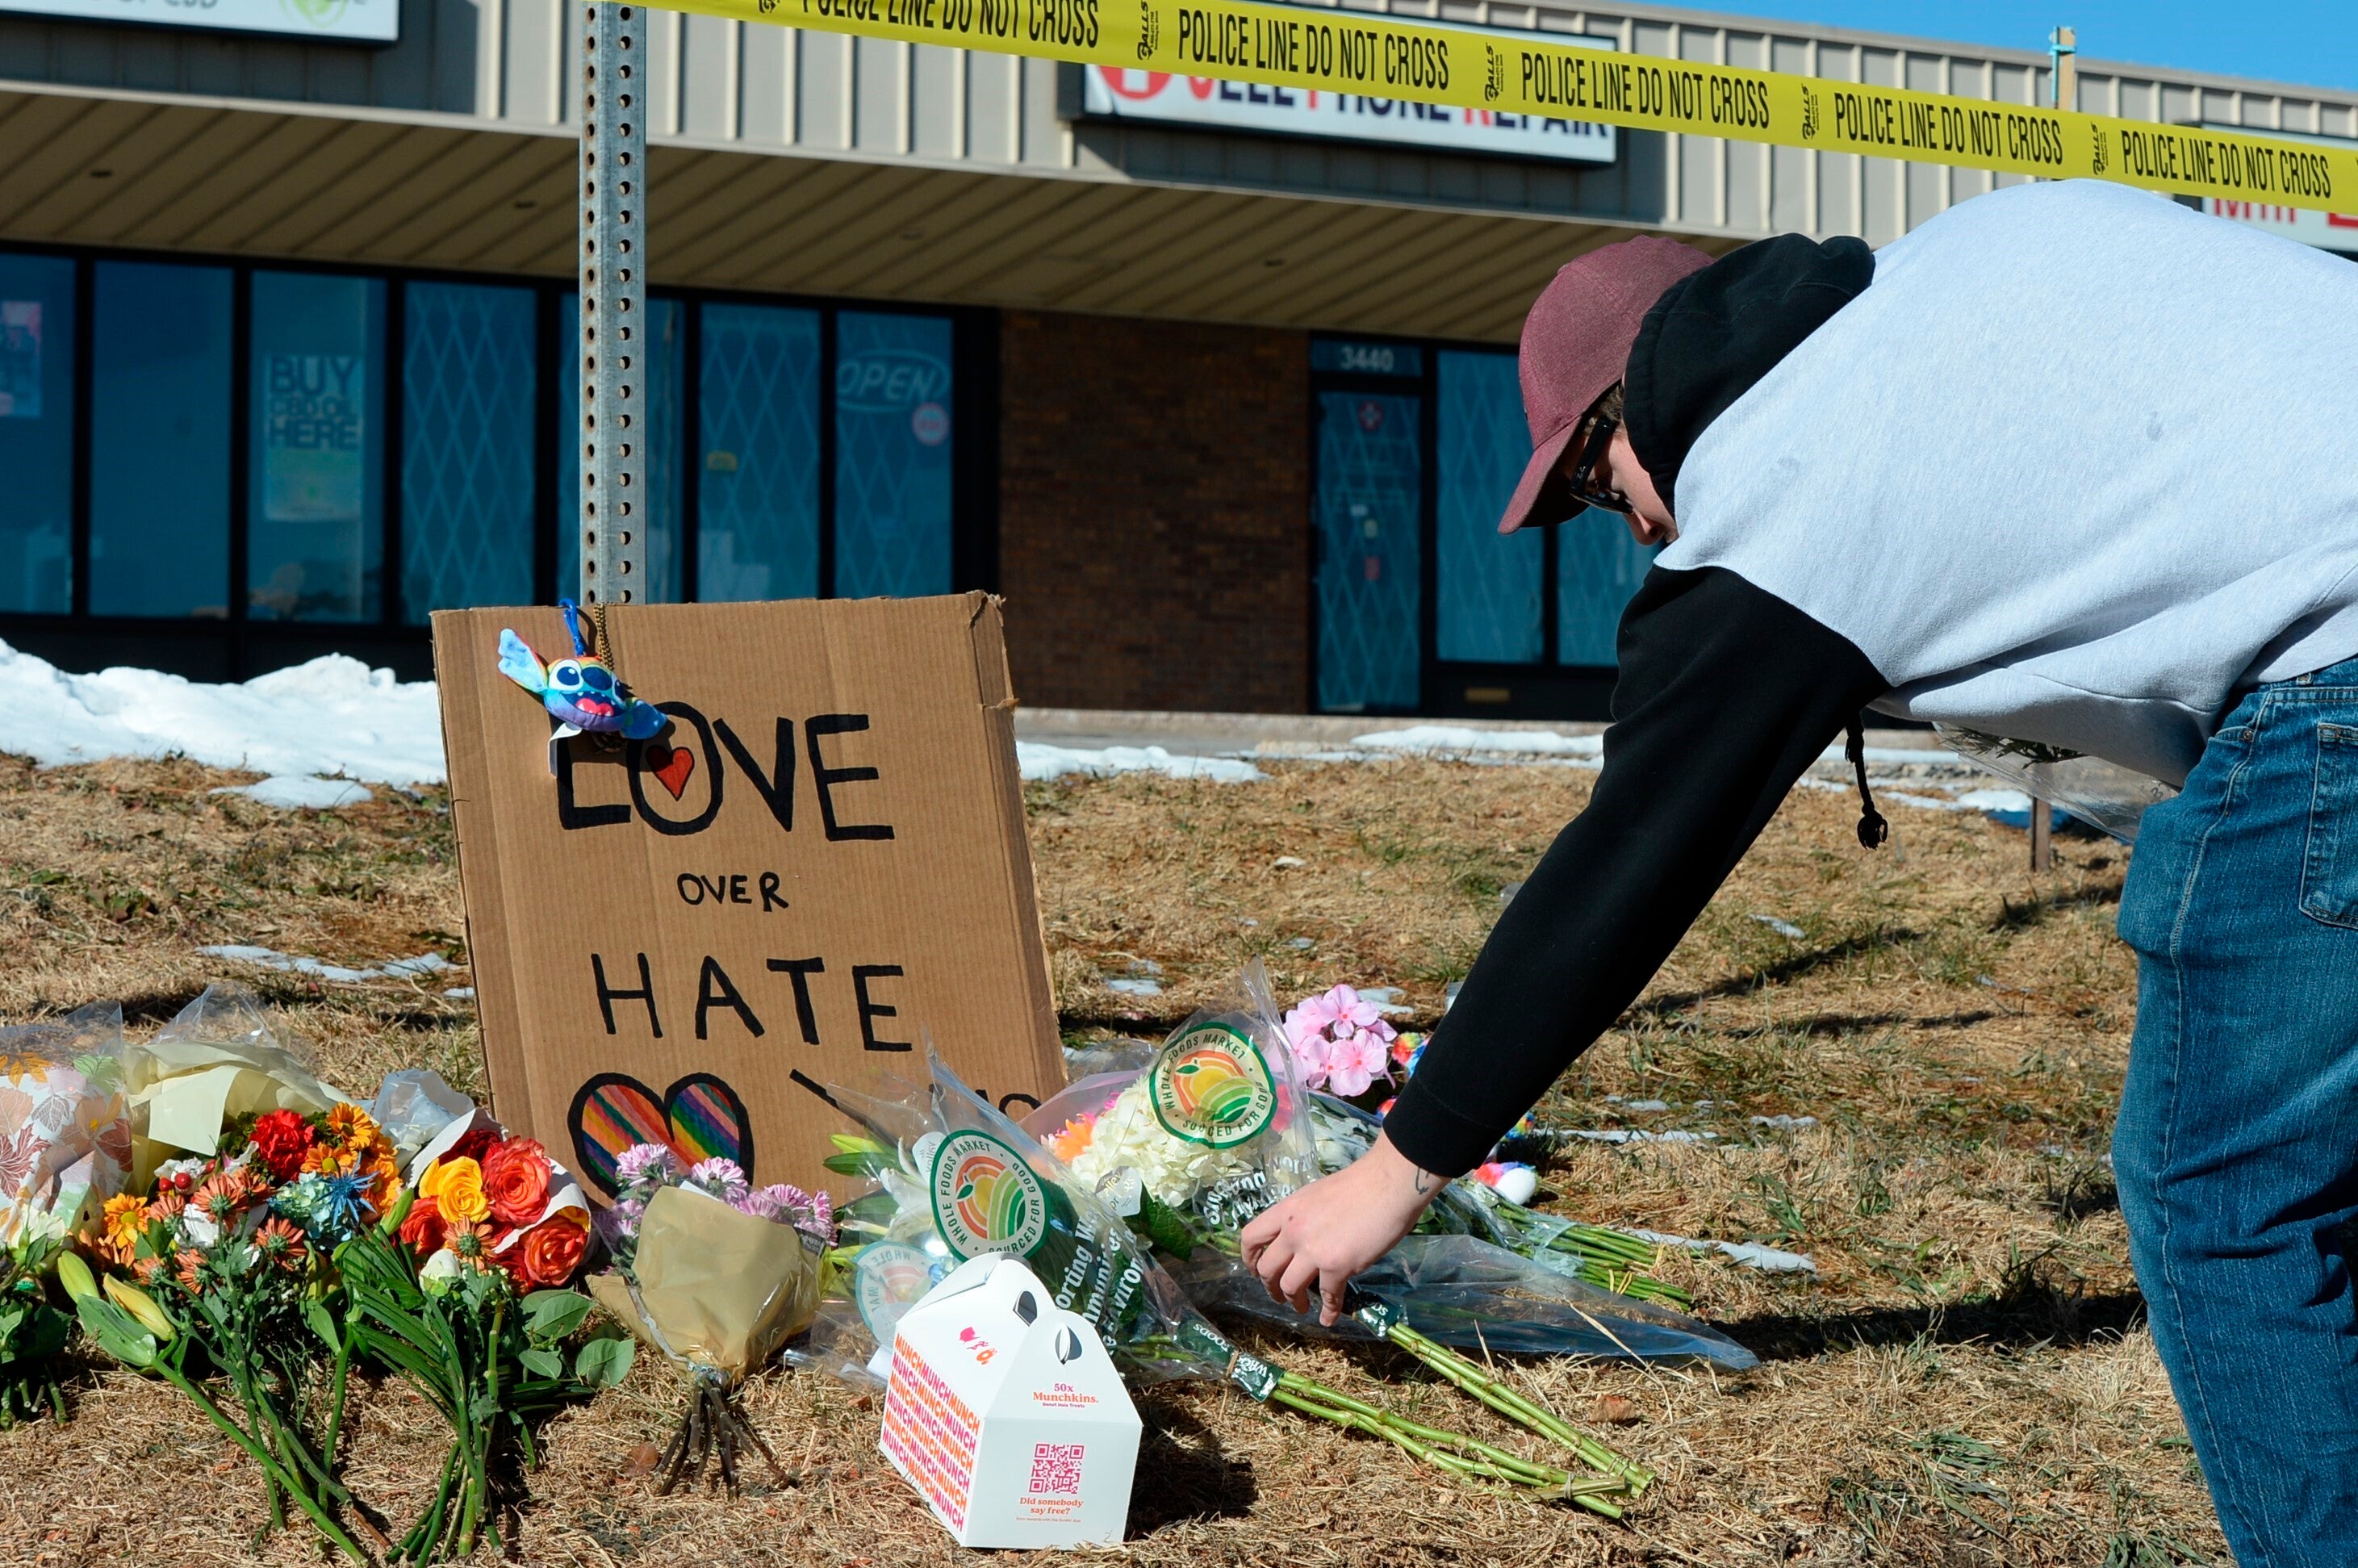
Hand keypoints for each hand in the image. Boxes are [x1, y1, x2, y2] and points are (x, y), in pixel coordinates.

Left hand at [1238, 1132, 1443, 1325]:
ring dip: (1293, 1301)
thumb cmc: (1358, 1183)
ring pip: (1289, 1286)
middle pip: (1267, 1268)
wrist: (1387, 1183)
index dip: (1249, 1259)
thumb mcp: (1316, 1195)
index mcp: (1287, 1210)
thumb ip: (1303, 1217)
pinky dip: (1328, 1311)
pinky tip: (1329, 1318)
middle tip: (1278, 1295)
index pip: (1251, 1237)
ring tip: (1301, 1307)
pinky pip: (1328, 1296)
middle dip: (1270, 1287)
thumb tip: (1303, 1237)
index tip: (1254, 1271)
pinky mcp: (1337, 1266)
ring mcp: (1313, 1251)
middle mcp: (1293, 1232)